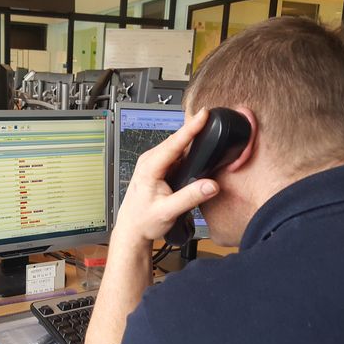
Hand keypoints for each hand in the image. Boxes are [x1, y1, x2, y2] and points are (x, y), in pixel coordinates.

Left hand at [115, 108, 218, 241]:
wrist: (132, 228)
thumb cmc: (144, 220)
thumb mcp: (168, 212)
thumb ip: (190, 197)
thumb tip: (211, 185)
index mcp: (149, 168)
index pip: (173, 144)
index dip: (190, 128)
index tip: (203, 115)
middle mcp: (149, 161)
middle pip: (176, 140)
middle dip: (193, 128)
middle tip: (211, 117)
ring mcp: (152, 162)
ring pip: (175, 146)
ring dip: (191, 138)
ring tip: (207, 127)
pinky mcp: (157, 167)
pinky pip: (175, 154)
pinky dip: (187, 149)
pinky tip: (197, 147)